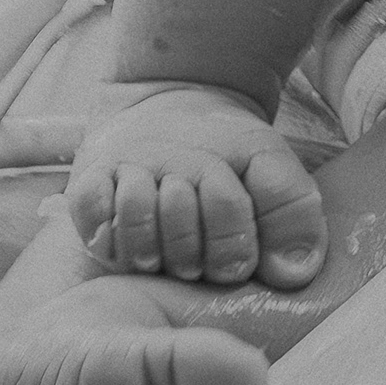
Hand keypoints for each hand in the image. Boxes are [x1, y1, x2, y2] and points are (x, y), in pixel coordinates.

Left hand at [67, 82, 324, 288]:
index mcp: (228, 263)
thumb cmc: (228, 145)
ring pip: (135, 235)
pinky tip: (121, 178)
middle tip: (189, 176)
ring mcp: (131, 250)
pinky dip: (104, 190)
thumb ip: (293, 212)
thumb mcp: (272, 163)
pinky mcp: (91, 226)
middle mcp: (178, 268)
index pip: (230, 256)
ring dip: (146, 193)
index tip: (228, 181)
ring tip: (157, 176)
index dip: (229, 211)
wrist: (178, 110)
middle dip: (187, 203)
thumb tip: (294, 274)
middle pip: (182, 252)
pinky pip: (91, 217)